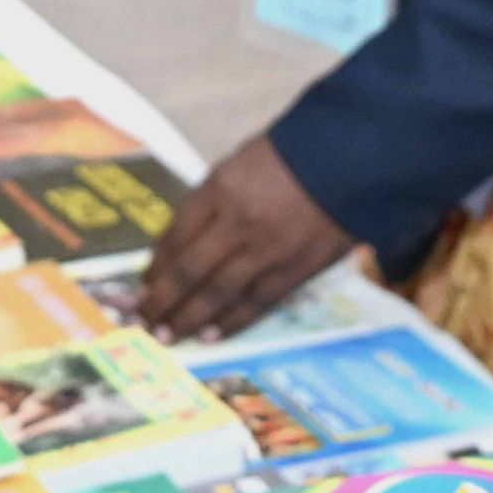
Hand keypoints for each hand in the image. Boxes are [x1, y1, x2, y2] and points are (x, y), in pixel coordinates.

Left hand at [137, 136, 357, 343]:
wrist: (351, 159)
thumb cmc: (293, 155)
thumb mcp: (241, 164)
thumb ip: (214, 200)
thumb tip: (184, 241)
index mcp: (220, 189)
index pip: (176, 236)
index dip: (156, 266)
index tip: (142, 286)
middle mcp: (237, 222)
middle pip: (189, 270)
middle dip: (161, 300)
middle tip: (141, 321)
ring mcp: (267, 249)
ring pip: (218, 292)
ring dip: (188, 318)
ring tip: (166, 337)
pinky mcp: (295, 269)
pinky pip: (256, 301)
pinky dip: (231, 321)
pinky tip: (211, 335)